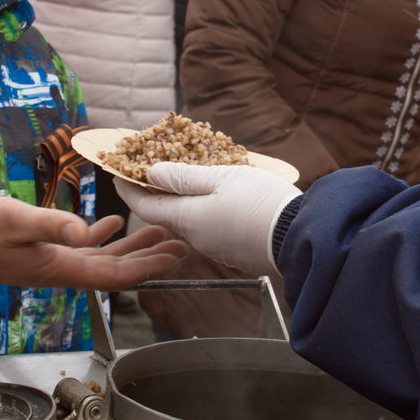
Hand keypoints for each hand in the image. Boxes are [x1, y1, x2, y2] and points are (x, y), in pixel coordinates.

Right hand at [0, 198, 188, 289]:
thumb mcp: (17, 221)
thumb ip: (53, 225)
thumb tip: (88, 230)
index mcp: (60, 268)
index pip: (115, 275)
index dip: (149, 269)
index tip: (177, 259)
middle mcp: (61, 270)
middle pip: (117, 270)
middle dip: (152, 259)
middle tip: (183, 245)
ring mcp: (52, 262)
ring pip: (103, 258)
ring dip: (132, 247)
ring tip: (160, 232)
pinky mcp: (42, 251)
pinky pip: (80, 248)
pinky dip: (101, 236)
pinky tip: (113, 223)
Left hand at [114, 163, 301, 274]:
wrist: (300, 238)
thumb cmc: (261, 203)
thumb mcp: (222, 178)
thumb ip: (185, 176)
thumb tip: (152, 173)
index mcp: (187, 219)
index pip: (145, 206)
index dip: (130, 189)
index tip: (119, 173)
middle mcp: (196, 238)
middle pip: (167, 214)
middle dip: (158, 192)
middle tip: (155, 168)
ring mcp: (216, 247)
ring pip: (190, 221)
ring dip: (183, 201)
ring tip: (189, 177)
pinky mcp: (235, 251)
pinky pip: (211, 228)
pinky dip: (205, 211)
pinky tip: (218, 197)